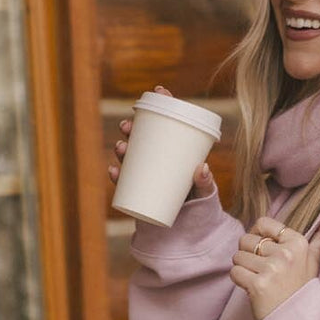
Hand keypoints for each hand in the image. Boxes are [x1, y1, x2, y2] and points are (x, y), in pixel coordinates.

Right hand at [107, 85, 215, 201]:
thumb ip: (206, 182)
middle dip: (132, 128)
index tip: (161, 90)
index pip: (170, 122)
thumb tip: (202, 168)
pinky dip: (118, 176)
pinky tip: (113, 171)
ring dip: (122, 149)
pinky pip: (126, 183)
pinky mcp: (140, 192)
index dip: (165, 103)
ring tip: (121, 148)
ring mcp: (148, 175)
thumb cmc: (201, 206)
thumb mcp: (205, 192)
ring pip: (131, 157)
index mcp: (176, 152)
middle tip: (128, 127)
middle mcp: (159, 160)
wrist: (191, 230)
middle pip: (143, 137)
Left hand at [231, 212, 319, 319]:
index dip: (258, 237)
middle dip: (249, 255)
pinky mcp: (258, 284)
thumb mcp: (313, 263)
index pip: (263, 223)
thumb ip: (317, 240)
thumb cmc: (300, 291)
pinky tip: (253, 290)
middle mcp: (286, 253)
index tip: (266, 252)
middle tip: (263, 272)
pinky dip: (240, 281)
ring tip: (260, 281)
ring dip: (244, 269)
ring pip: (238, 257)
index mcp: (298, 243)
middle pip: (246, 240)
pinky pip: (235, 272)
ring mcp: (272, 269)